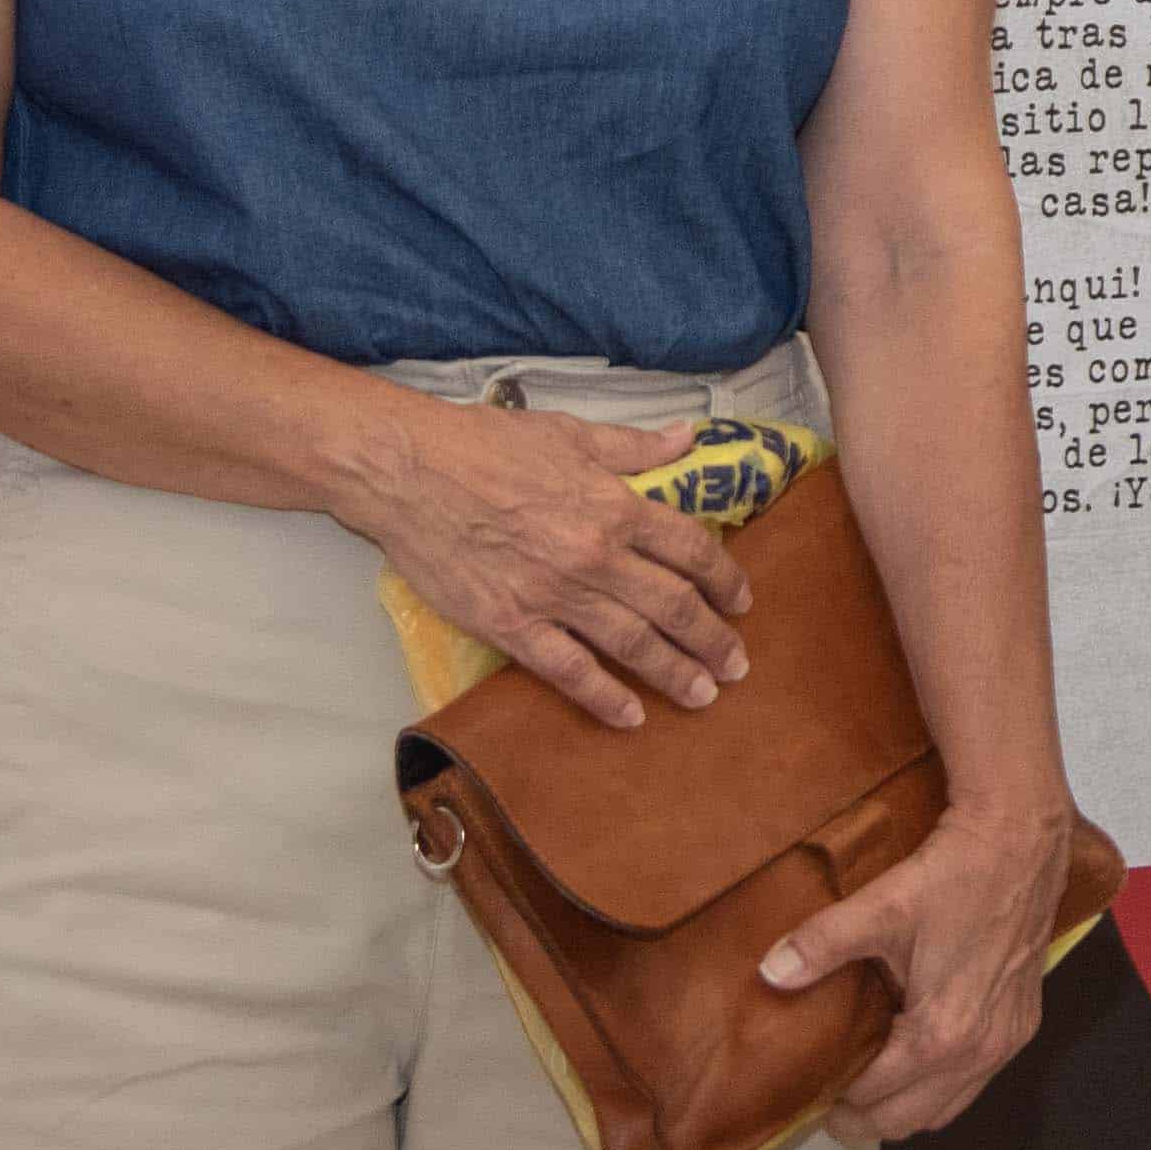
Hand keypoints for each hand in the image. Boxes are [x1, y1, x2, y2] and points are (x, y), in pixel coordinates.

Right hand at [331, 389, 751, 727]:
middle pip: (673, 606)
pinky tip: (631, 717)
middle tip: (737, 666)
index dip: (725, 580)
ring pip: (632, 644)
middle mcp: (595, 556)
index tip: (741, 602)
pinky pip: (568, 670)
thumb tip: (688, 438)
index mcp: (615, 506)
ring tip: (704, 695)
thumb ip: (635, 447)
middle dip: (712, 640)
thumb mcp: (571, 432)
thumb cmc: (486, 445)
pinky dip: (604, 697)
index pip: (691, 550)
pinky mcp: (511, 625)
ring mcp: (554, 596)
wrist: (408, 472)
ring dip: (674, 673)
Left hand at [771, 796, 1071, 1139]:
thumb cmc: (955, 874)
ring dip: (904, 1104)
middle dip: (864, 1117)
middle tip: (827, 1096)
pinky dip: (940, 1084)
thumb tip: (769, 973)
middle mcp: (980, 1051)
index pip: (876, 1099)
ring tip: (868, 1078)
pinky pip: (974, 1082)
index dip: (836, 1099)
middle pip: (909, 1121)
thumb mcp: (882, 906)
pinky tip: (916, 1051)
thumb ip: (822, 944)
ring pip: (946, 1109)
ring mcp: (1007, 1041)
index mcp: (941, 1034)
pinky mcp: (1024, 1023)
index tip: (809, 1087)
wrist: (1023, 840)